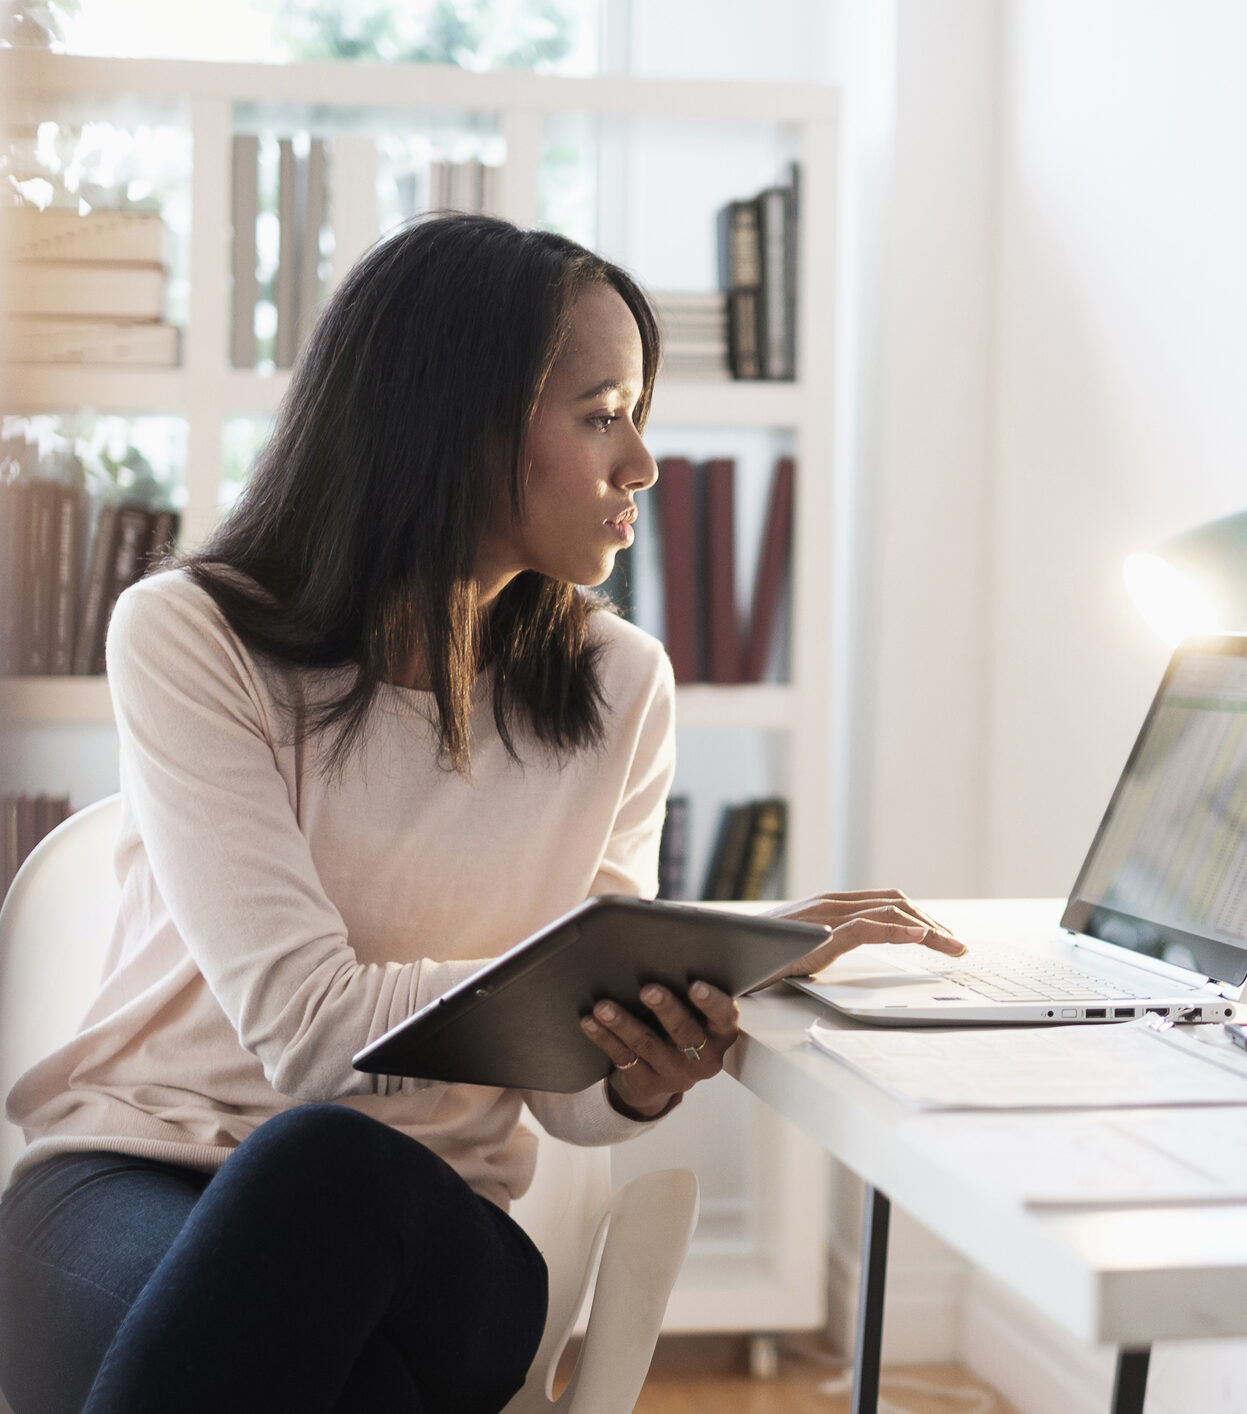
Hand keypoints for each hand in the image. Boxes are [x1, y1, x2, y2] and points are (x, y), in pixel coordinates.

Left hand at [579, 980, 739, 1119]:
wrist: (662, 1076)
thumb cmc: (681, 1029)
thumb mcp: (697, 1016)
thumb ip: (689, 992)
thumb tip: (664, 952)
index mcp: (721, 1034)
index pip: (724, 1016)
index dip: (712, 1002)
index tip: (695, 986)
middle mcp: (704, 1058)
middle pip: (684, 1031)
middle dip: (665, 1009)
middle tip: (647, 990)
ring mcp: (675, 1074)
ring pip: (647, 1044)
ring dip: (623, 1023)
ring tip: (604, 1006)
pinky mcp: (648, 1083)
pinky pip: (623, 1057)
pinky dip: (605, 1037)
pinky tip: (591, 1022)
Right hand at [751, 889, 966, 988]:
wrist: (722, 956)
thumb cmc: (757, 955)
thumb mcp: (801, 946)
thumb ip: (826, 942)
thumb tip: (844, 951)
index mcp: (830, 905)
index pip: (887, 903)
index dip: (921, 918)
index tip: (944, 939)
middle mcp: (832, 903)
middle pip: (898, 903)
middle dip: (934, 923)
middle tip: (957, 947)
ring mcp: (827, 915)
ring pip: (892, 912)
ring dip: (930, 930)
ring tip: (953, 948)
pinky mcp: (821, 934)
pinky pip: (869, 927)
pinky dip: (900, 932)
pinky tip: (922, 940)